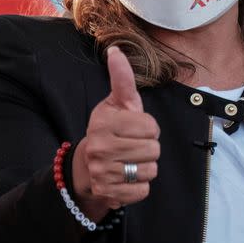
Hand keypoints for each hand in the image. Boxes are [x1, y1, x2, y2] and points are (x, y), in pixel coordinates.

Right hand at [72, 46, 160, 217]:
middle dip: (149, 148)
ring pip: (150, 170)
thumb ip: (122, 78)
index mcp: (104, 122)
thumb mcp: (118, 102)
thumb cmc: (112, 128)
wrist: (89, 164)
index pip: (151, 127)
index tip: (137, 128)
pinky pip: (143, 191)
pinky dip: (140, 185)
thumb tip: (115, 50)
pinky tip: (127, 176)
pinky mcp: (109, 192)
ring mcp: (103, 171)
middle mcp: (100, 147)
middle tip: (133, 145)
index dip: (150, 128)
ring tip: (130, 160)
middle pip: (154, 150)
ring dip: (146, 167)